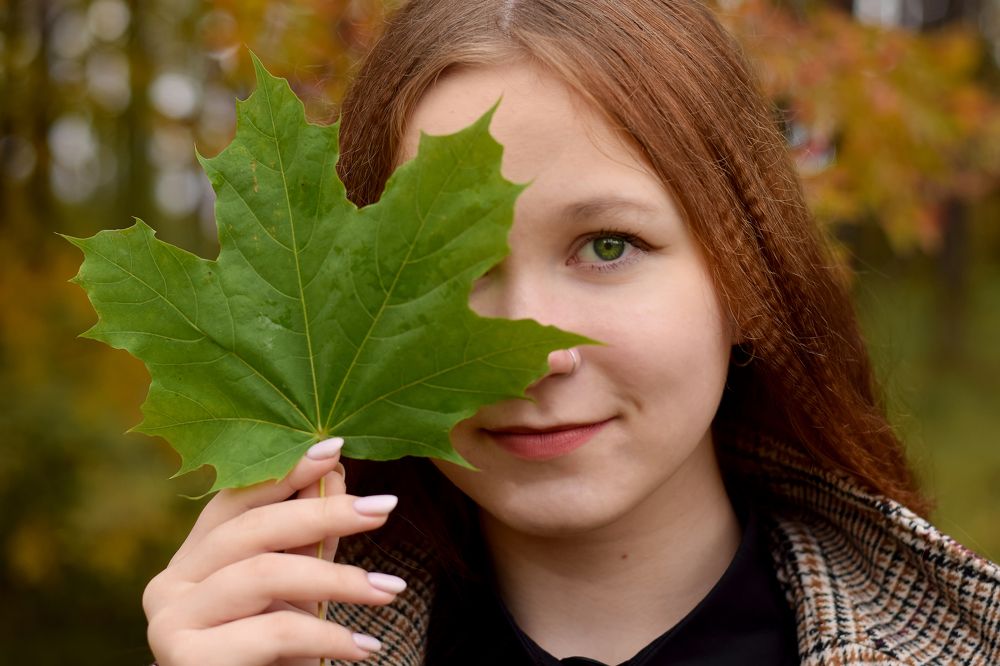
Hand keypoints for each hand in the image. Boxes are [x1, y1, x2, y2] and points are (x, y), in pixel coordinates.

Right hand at [143, 438, 404, 664]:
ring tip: (390, 590)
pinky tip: (365, 646)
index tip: (335, 447)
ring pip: (264, 574)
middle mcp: (170, 582)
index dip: (285, 471)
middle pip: (253, 528)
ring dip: (339, 580)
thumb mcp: (298, 587)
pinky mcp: (186, 658)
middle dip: (325, 513)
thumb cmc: (274, 655)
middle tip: (384, 507)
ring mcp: (170, 620)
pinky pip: (273, 631)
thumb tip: (334, 468)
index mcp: (193, 558)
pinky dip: (328, 636)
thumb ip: (311, 535)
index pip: (236, 499)